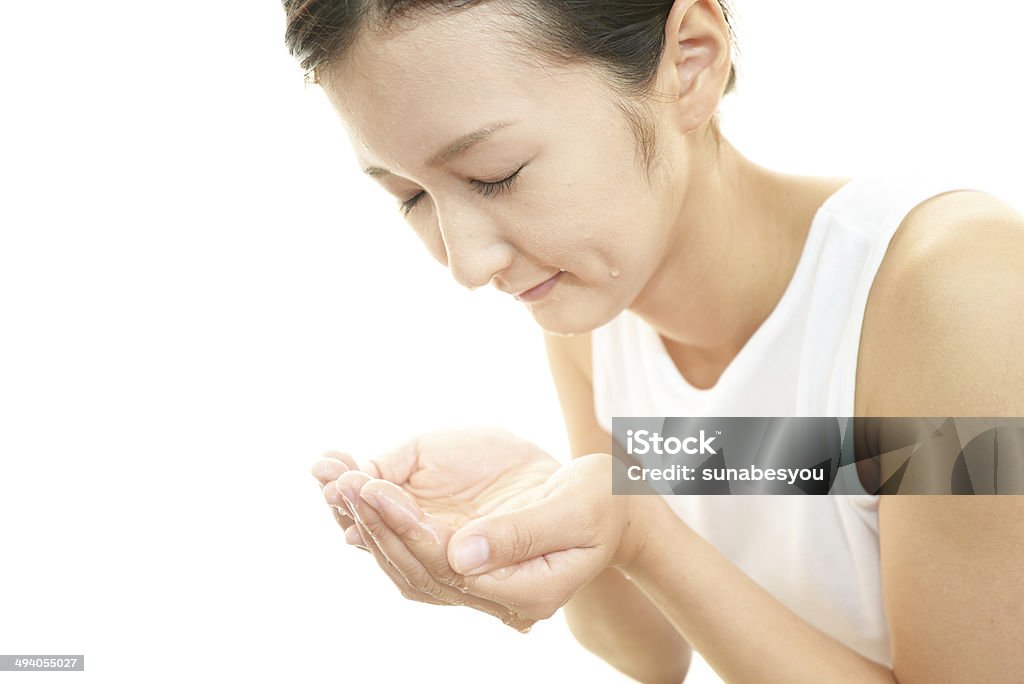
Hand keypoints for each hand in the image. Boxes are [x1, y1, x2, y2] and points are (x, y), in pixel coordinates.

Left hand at [311, 428, 648, 630]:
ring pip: (407, 562)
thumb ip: (519, 534)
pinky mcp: (465, 556)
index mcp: (524, 591)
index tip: (375, 488)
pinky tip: (354, 487)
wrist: (614, 508)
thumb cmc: (602, 506)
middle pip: (418, 569)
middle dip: (376, 524)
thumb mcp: (573, 512)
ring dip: (368, 523)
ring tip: (334, 480)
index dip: (408, 530)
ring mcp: (477, 579)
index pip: (449, 569)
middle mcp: (494, 594)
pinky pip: (413, 545)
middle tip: (341, 481)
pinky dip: (381, 519)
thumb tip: (460, 552)